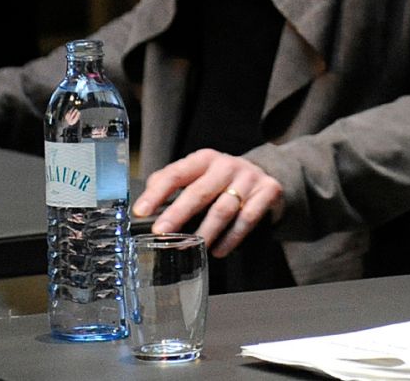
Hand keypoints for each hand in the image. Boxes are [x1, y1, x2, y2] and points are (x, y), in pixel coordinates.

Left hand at [132, 149, 284, 258]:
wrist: (265, 175)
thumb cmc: (221, 181)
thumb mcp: (199, 175)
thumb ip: (172, 185)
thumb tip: (144, 205)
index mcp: (204, 159)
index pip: (176, 174)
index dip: (157, 193)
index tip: (141, 211)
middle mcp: (226, 165)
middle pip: (199, 191)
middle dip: (178, 214)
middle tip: (162, 233)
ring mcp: (249, 177)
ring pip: (223, 208)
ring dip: (206, 231)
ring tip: (193, 247)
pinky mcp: (268, 191)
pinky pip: (247, 218)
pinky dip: (232, 237)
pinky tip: (219, 250)